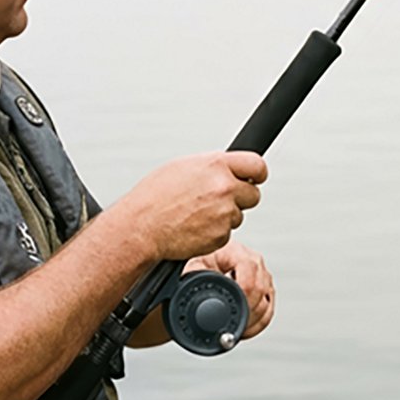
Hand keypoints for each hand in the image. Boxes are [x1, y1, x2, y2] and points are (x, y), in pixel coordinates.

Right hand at [116, 151, 267, 263]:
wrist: (141, 227)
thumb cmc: (155, 196)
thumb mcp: (182, 167)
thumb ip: (212, 166)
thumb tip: (229, 167)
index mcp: (216, 165)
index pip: (257, 164)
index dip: (257, 173)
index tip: (255, 178)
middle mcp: (224, 187)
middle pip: (254, 194)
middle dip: (241, 198)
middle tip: (220, 201)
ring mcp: (224, 212)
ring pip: (239, 215)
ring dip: (224, 216)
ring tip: (197, 214)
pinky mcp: (221, 235)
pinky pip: (227, 233)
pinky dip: (215, 232)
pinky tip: (195, 227)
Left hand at [185, 239, 274, 338]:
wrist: (211, 258)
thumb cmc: (204, 258)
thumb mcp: (195, 263)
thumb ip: (196, 274)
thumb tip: (196, 292)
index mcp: (240, 253)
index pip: (249, 277)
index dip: (242, 298)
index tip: (230, 312)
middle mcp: (256, 263)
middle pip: (260, 292)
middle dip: (246, 313)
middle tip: (230, 325)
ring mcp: (263, 276)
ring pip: (266, 304)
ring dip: (252, 321)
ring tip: (235, 329)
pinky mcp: (266, 289)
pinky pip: (268, 311)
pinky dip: (257, 324)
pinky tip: (245, 329)